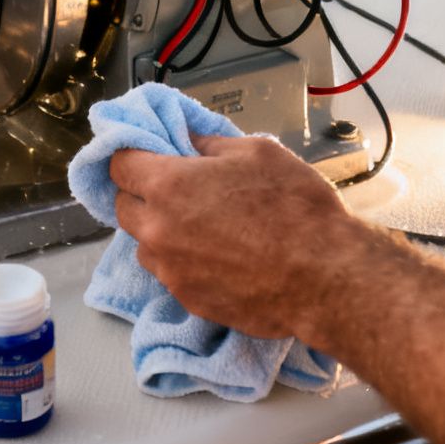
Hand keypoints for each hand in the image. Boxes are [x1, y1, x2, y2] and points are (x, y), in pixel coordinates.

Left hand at [110, 134, 368, 342]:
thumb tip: (188, 143)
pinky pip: (170, 274)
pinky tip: (217, 256)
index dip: (130, 156)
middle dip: (141, 194)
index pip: (118, 165)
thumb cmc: (296, 208)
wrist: (326, 278)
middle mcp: (158, 230)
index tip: (145, 155)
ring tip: (200, 226)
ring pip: (145, 245)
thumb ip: (211, 145)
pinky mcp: (189, 301)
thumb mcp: (258, 152)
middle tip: (175, 189)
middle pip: (124, 207)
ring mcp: (171, 271)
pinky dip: (182, 262)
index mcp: (168, 186)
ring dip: (159, 231)